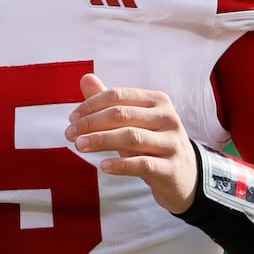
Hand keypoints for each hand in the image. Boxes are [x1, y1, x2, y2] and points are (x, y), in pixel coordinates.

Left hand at [65, 73, 197, 213]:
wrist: (185, 176)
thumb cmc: (153, 144)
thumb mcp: (134, 122)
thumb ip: (110, 102)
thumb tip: (84, 78)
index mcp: (158, 101)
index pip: (118, 96)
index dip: (91, 105)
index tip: (71, 119)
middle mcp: (168, 118)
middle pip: (122, 115)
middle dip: (91, 123)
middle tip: (69, 134)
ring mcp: (172, 143)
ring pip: (131, 137)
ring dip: (100, 140)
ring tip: (79, 146)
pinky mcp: (171, 168)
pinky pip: (143, 164)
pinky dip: (121, 164)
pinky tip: (103, 166)